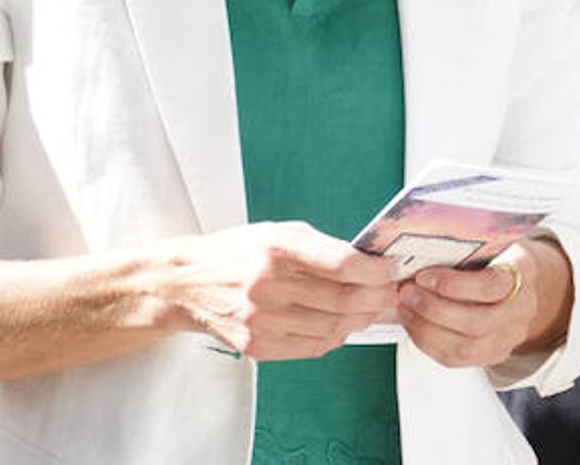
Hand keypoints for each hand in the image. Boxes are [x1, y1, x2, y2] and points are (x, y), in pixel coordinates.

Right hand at [165, 221, 399, 361]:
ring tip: (371, 310)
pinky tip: (343, 327)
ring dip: (360, 321)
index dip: (374, 270)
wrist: (189, 283)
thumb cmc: (236, 253)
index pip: (341, 264)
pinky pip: (312, 347)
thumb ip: (320, 248)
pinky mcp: (258, 345)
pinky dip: (335, 338)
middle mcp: (268, 284)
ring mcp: (262, 319)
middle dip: (376, 298)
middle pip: (342, 300)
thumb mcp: (278, 233)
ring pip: (332, 328)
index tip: (390, 270)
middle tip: (390, 294)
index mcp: (276, 248)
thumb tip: (365, 265)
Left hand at [396, 237, 572, 368]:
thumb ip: (470, 239)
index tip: (424, 275)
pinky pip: (457, 359)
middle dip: (434, 309)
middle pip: (476, 322)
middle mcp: (519, 311)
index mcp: (521, 274)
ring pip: (465, 348)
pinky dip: (428, 343)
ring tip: (405, 308)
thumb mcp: (493, 239)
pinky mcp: (491, 355)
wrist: (521, 283)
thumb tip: (425, 232)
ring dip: (427, 328)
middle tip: (407, 292)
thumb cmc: (499, 255)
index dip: (453, 285)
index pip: (489, 286)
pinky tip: (413, 324)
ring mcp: (507, 338)